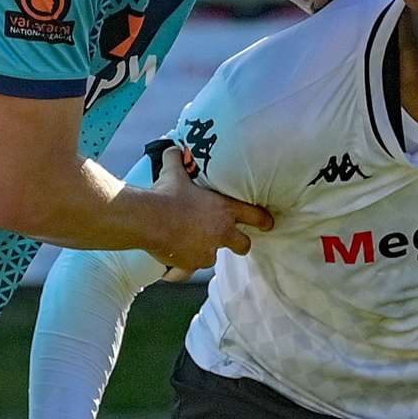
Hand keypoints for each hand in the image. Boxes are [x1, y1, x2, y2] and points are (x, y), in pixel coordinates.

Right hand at [149, 151, 273, 272]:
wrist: (148, 219)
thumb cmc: (165, 194)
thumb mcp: (173, 172)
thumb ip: (177, 160)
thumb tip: (173, 148)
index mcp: (223, 210)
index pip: (255, 216)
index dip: (263, 220)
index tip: (268, 223)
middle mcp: (220, 233)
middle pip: (243, 245)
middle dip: (241, 243)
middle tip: (235, 241)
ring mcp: (206, 252)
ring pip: (212, 257)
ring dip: (205, 252)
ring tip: (190, 245)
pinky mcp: (190, 265)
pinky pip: (187, 270)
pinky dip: (181, 268)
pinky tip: (172, 263)